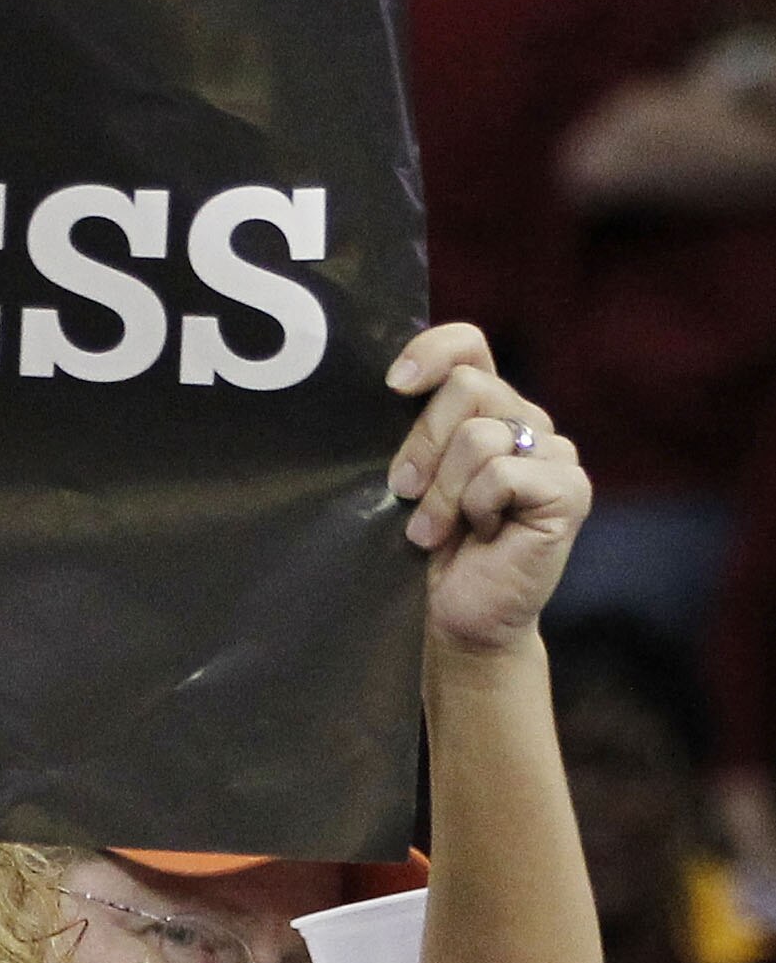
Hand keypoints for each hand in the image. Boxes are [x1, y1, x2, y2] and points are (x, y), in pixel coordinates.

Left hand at [385, 325, 589, 654]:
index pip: (470, 346)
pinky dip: (476, 507)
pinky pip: (502, 474)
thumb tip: (392, 388)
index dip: (433, 351)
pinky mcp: (569, 490)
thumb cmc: (431, 550)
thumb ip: (416, 432)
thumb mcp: (413, 480)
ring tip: (436, 531)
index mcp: (490, 411)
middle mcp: (528, 422)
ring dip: (443, 492)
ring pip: (480, 435)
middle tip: (405, 493)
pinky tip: (483, 535)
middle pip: (468, 387)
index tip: (395, 386)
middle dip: (422, 444)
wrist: (461, 616)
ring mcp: (555, 454)